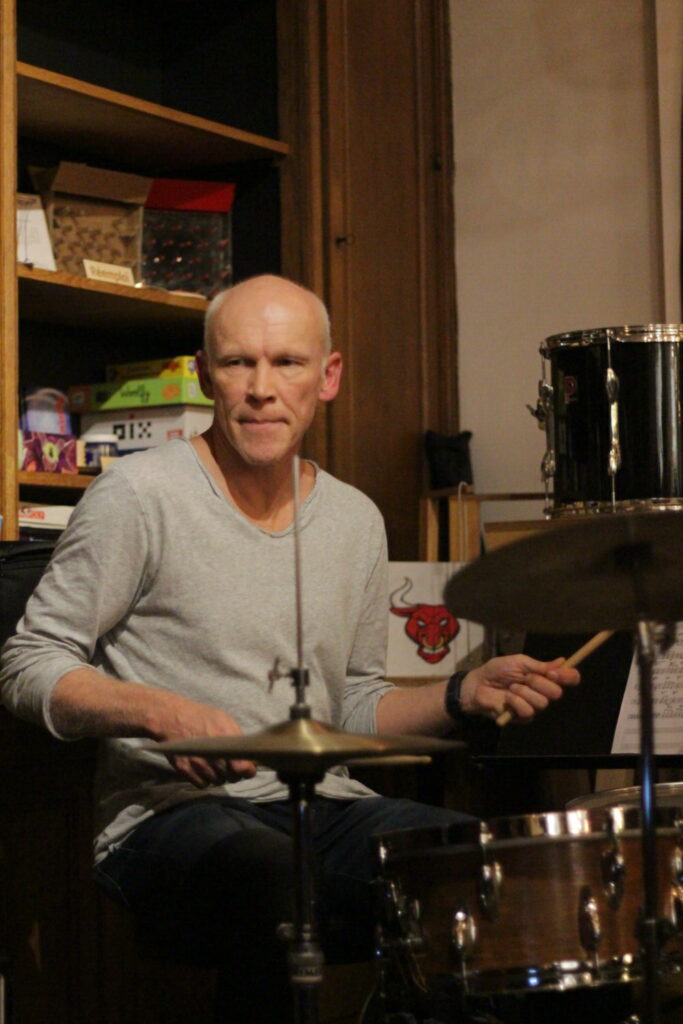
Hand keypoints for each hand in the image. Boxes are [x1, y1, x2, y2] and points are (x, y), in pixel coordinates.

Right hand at [151, 694, 256, 787]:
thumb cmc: (200, 717)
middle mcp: (213, 756)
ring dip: (219, 776)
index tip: (246, 766)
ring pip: (218, 782)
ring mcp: (199, 765)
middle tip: (229, 763)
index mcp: (226, 741)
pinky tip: (203, 768)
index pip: (245, 769)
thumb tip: (248, 754)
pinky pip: (203, 785)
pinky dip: (204, 779)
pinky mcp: (186, 771)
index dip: (248, 770)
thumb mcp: (224, 719)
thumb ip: (237, 738)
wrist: (170, 718)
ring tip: (214, 764)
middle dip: (234, 772)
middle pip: (233, 778)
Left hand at [459, 655, 579, 722]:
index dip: (568, 676)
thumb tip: (563, 662)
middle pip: (558, 693)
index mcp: (545, 677)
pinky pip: (528, 712)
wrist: (478, 684)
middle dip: (540, 683)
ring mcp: (534, 706)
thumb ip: (540, 665)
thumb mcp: (518, 662)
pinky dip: (516, 701)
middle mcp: (544, 692)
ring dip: (525, 691)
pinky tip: (507, 698)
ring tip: (512, 686)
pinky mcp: (523, 717)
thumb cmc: (497, 671)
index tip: (555, 673)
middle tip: (526, 677)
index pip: (569, 679)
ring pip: (543, 703)